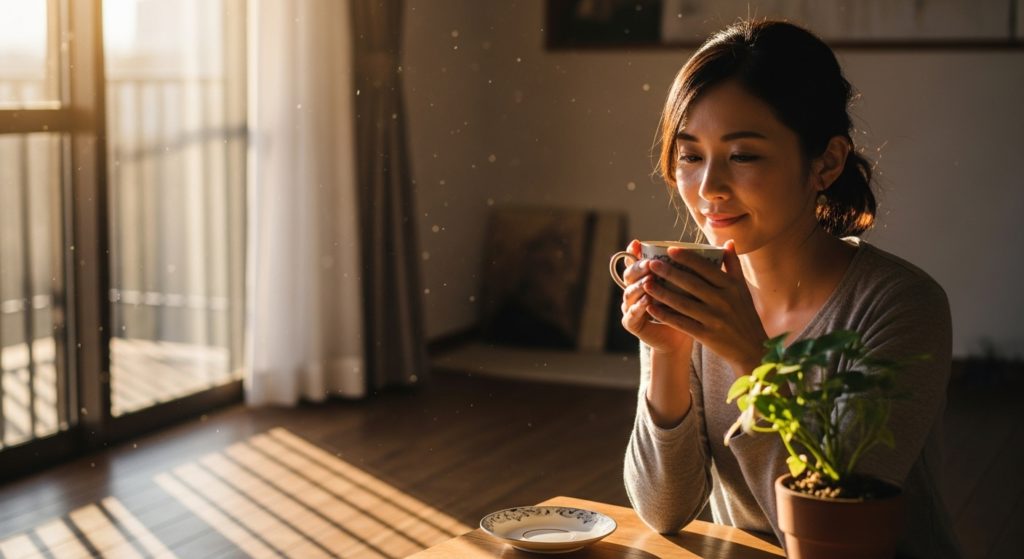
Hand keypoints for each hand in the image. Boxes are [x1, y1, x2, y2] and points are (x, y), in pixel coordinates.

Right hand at [618, 240, 692, 355]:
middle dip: (639, 268)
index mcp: (645, 277)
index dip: (635, 252)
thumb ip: (702, 267)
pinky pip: (631, 314)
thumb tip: (728, 243)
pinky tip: (649, 304)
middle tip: (651, 263)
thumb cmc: (688, 310)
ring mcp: (630, 307)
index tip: (639, 243)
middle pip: (629, 274)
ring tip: (648, 281)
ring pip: (629, 293)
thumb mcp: (694, 288)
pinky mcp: (631, 323)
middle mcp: (635, 290)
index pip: (636, 261)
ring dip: (638, 287)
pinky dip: (639, 308)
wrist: (677, 340)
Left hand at [642, 240, 766, 375]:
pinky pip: (682, 323)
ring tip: (646, 283)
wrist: (750, 347)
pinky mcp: (707, 335)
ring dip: (663, 293)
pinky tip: (651, 307)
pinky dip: (666, 315)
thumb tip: (729, 242)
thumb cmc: (744, 314)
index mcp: (731, 286)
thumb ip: (734, 265)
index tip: (669, 249)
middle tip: (651, 263)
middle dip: (669, 272)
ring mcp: (715, 319)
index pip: (706, 268)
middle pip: (692, 284)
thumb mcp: (742, 289)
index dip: (687, 258)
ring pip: (683, 303)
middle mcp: (724, 301)